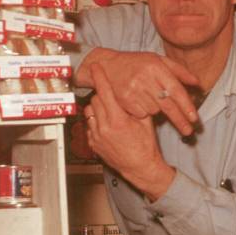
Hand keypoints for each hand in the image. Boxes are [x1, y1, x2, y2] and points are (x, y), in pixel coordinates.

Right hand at [78, 49, 200, 135]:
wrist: (108, 65)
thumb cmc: (138, 62)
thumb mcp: (159, 60)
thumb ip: (179, 71)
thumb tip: (197, 83)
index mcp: (156, 67)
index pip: (175, 90)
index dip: (186, 106)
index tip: (194, 119)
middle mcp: (145, 78)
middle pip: (167, 105)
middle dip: (179, 120)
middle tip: (189, 131)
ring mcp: (132, 90)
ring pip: (154, 110)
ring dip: (157, 108)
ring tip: (149, 96)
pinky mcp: (123, 100)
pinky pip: (141, 113)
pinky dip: (144, 110)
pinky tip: (139, 100)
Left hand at [86, 63, 175, 200]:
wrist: (140, 167)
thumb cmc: (145, 146)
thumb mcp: (145, 122)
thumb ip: (137, 106)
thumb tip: (134, 92)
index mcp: (118, 120)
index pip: (105, 93)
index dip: (100, 78)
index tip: (96, 67)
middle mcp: (104, 127)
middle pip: (96, 100)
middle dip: (103, 96)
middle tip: (112, 96)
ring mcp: (97, 136)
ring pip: (90, 112)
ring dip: (99, 108)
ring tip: (111, 112)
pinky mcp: (93, 144)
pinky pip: (90, 125)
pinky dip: (97, 121)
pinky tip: (108, 126)